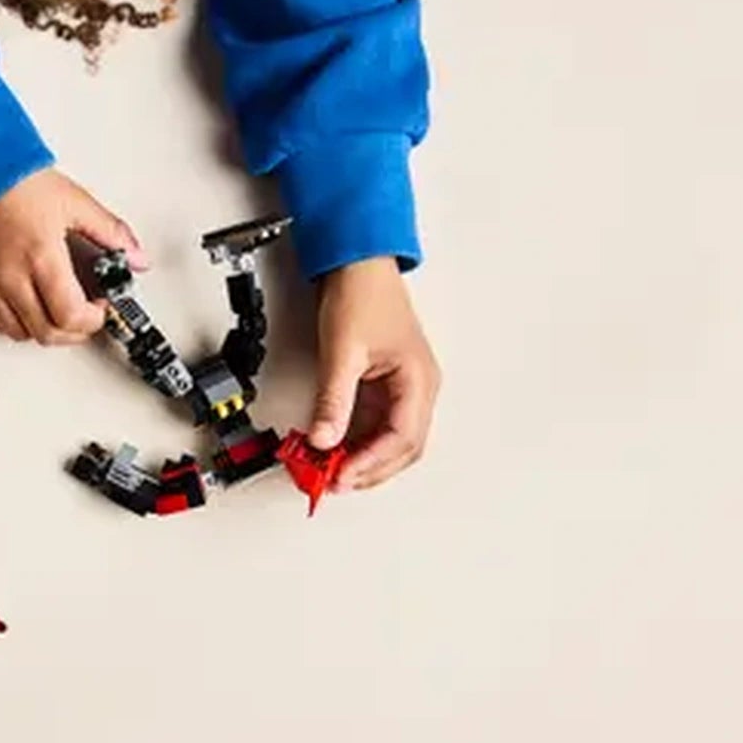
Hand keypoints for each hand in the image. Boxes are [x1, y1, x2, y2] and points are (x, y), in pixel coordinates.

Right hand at [0, 169, 143, 345]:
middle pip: (47, 333)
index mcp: (41, 256)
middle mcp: (10, 276)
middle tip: (85, 313)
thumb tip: (136, 257)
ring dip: (45, 328)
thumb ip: (110, 233)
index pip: (71, 316)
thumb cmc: (17, 183)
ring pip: (20, 333)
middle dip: (74, 330)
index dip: (93, 320)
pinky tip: (28, 303)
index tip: (100, 307)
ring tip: (57, 307)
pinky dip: (15, 321)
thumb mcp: (74, 202)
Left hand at [309, 257, 440, 492]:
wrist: (356, 261)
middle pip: (400, 448)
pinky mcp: (383, 383)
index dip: (370, 464)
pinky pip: (373, 423)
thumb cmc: (362, 292)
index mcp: (419, 380)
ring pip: (387, 439)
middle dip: (367, 469)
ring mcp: (402, 387)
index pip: (400, 439)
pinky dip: (354, 439)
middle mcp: (417, 388)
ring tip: (327, 469)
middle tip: (332, 482)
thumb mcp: (342, 350)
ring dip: (360, 457)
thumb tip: (323, 438)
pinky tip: (331, 446)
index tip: (340, 476)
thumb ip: (332, 399)